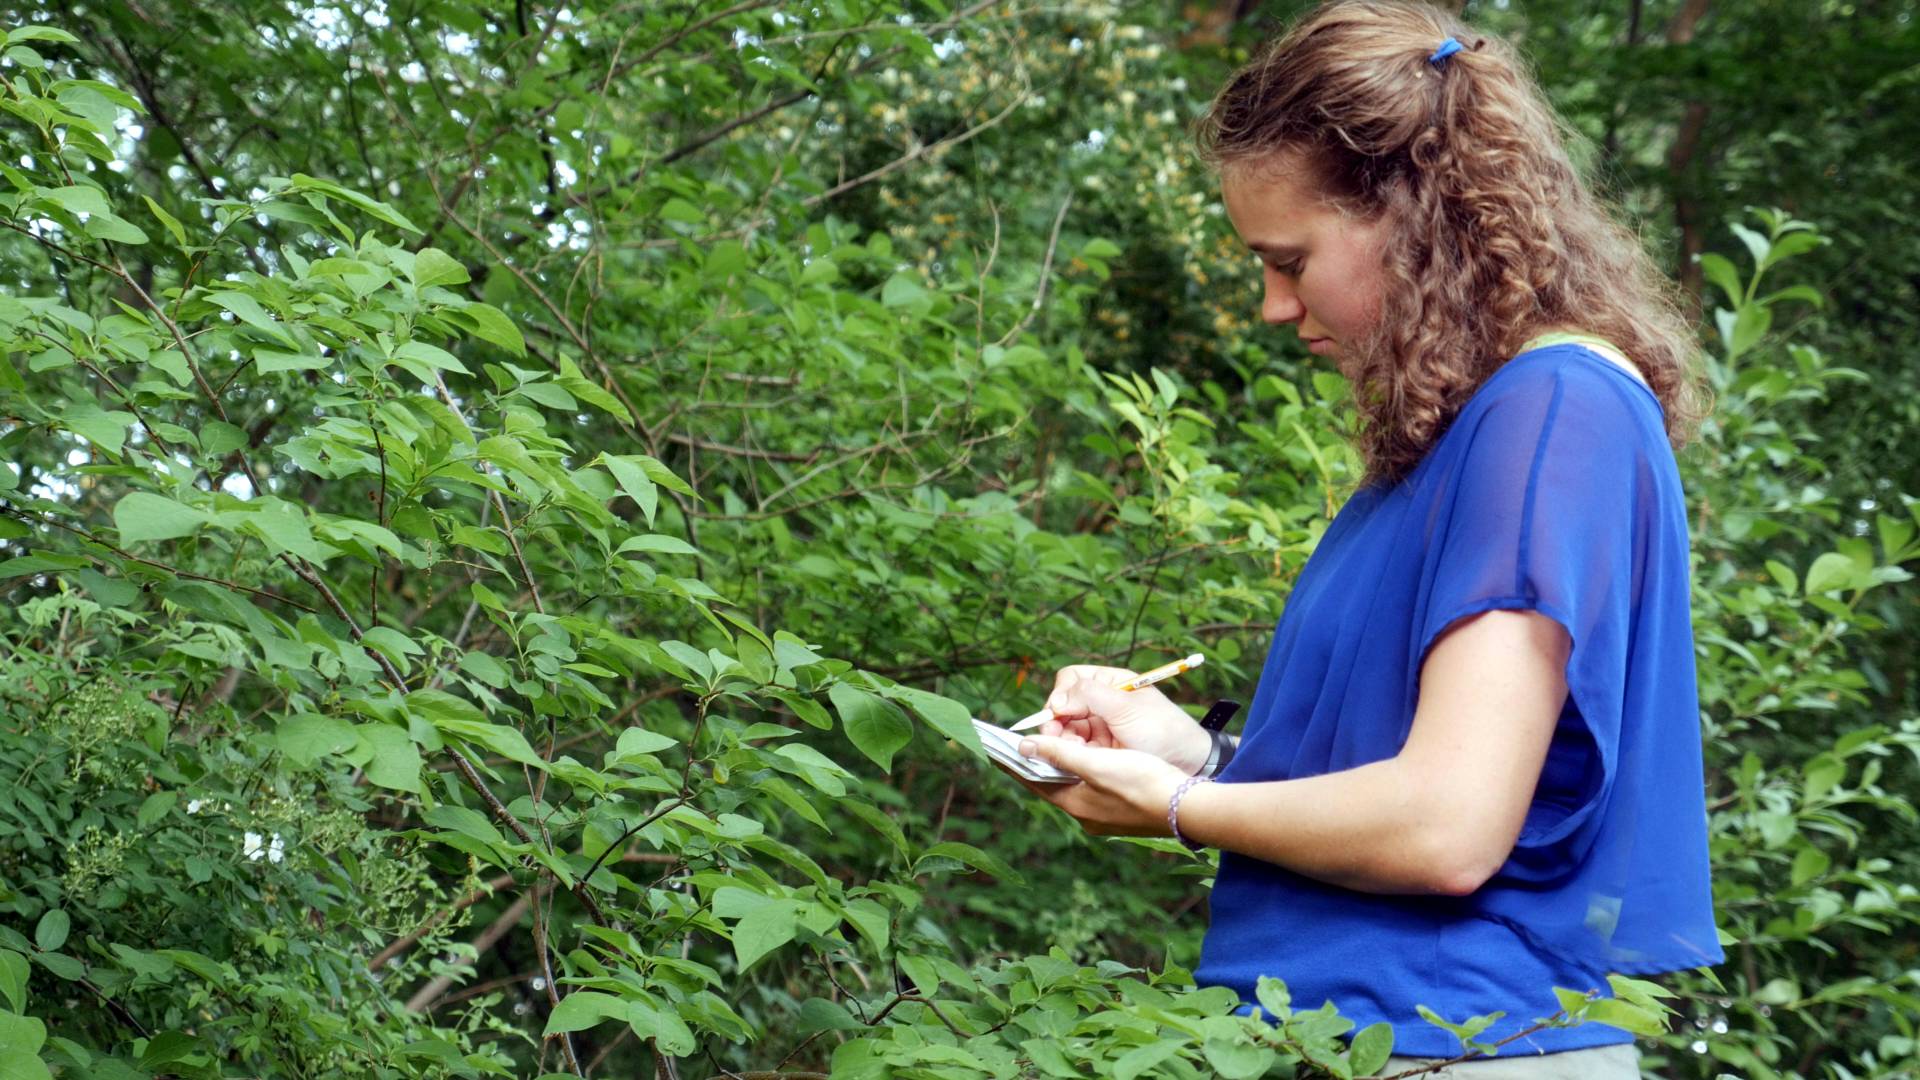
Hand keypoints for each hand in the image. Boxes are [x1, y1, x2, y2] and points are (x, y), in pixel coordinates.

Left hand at [1008, 736, 1190, 836]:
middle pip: (1054, 781)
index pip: (1034, 781)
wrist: (1187, 807)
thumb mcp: (1097, 764)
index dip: (1015, 763)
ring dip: (1065, 761)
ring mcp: (1105, 815)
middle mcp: (1086, 814)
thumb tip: (1024, 747)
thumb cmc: (1143, 783)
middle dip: (1041, 759)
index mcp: (1075, 805)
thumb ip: (1060, 754)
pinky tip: (1089, 754)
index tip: (994, 750)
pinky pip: (1094, 785)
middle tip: (1025, 738)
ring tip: (1054, 740)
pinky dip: (1086, 768)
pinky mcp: (1122, 811)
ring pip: (1075, 783)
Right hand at [1038, 665, 1211, 774]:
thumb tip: (1056, 700)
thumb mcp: (1126, 708)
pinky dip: (1069, 753)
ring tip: (1067, 751)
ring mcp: (1100, 726)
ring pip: (1065, 728)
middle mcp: (1102, 702)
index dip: (1060, 694)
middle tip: (1051, 735)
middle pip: (1063, 704)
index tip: (1057, 712)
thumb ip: (1089, 696)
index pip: (1071, 679)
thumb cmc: (1163, 730)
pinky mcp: (1100, 749)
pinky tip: (1073, 760)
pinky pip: (1074, 747)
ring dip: (1061, 738)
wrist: (1188, 764)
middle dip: (1055, 719)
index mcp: (1111, 683)